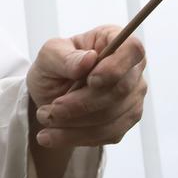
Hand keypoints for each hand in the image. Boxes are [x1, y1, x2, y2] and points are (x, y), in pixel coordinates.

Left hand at [27, 25, 146, 149]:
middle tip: (50, 109)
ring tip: (45, 120)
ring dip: (75, 124)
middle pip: (121, 89)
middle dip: (82, 103)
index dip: (116, 67)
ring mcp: (132, 97)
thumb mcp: (49, 55)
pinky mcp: (125, 121)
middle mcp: (131, 69)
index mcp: (114, 40)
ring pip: (113, 117)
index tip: (90, 80)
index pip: (132, 49)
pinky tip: (52, 136)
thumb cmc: (54, 65)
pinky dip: (76, 137)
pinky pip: (108, 134)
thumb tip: (88, 60)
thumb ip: (65, 56)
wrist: (50, 93)